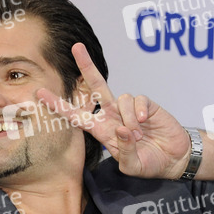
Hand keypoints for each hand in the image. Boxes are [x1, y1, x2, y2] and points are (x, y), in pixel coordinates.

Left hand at [36, 43, 190, 178]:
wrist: (173, 158)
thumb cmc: (149, 163)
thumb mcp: (132, 166)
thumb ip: (124, 151)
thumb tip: (122, 129)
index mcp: (102, 131)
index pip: (76, 115)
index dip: (59, 105)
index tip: (40, 94)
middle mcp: (111, 115)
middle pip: (96, 87)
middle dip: (86, 67)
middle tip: (76, 47)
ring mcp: (127, 108)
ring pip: (119, 98)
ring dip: (128, 119)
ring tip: (138, 135)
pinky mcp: (145, 104)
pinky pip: (137, 100)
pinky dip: (139, 112)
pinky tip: (145, 122)